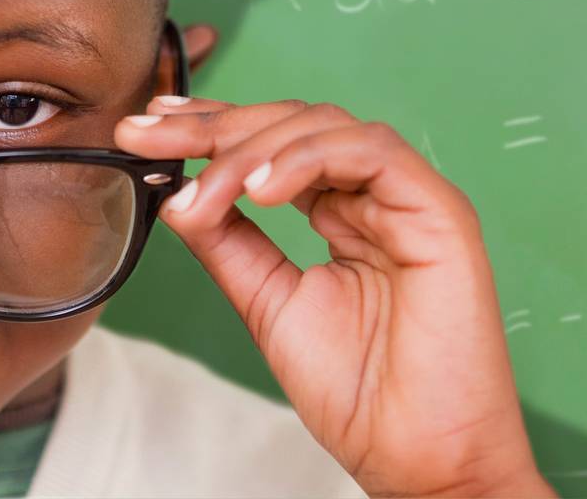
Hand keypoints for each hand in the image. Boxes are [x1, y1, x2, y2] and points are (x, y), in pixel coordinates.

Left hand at [116, 95, 554, 498]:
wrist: (419, 461)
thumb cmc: (360, 395)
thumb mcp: (269, 303)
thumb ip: (228, 244)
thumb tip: (175, 194)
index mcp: (340, 210)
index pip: (271, 146)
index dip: (209, 127)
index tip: (147, 127)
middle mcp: (373, 192)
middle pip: (290, 124)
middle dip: (214, 126)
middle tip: (149, 134)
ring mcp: (407, 195)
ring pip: (324, 126)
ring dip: (252, 148)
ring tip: (207, 190)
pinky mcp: (439, 208)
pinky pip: (370, 151)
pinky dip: (307, 158)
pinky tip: (260, 188)